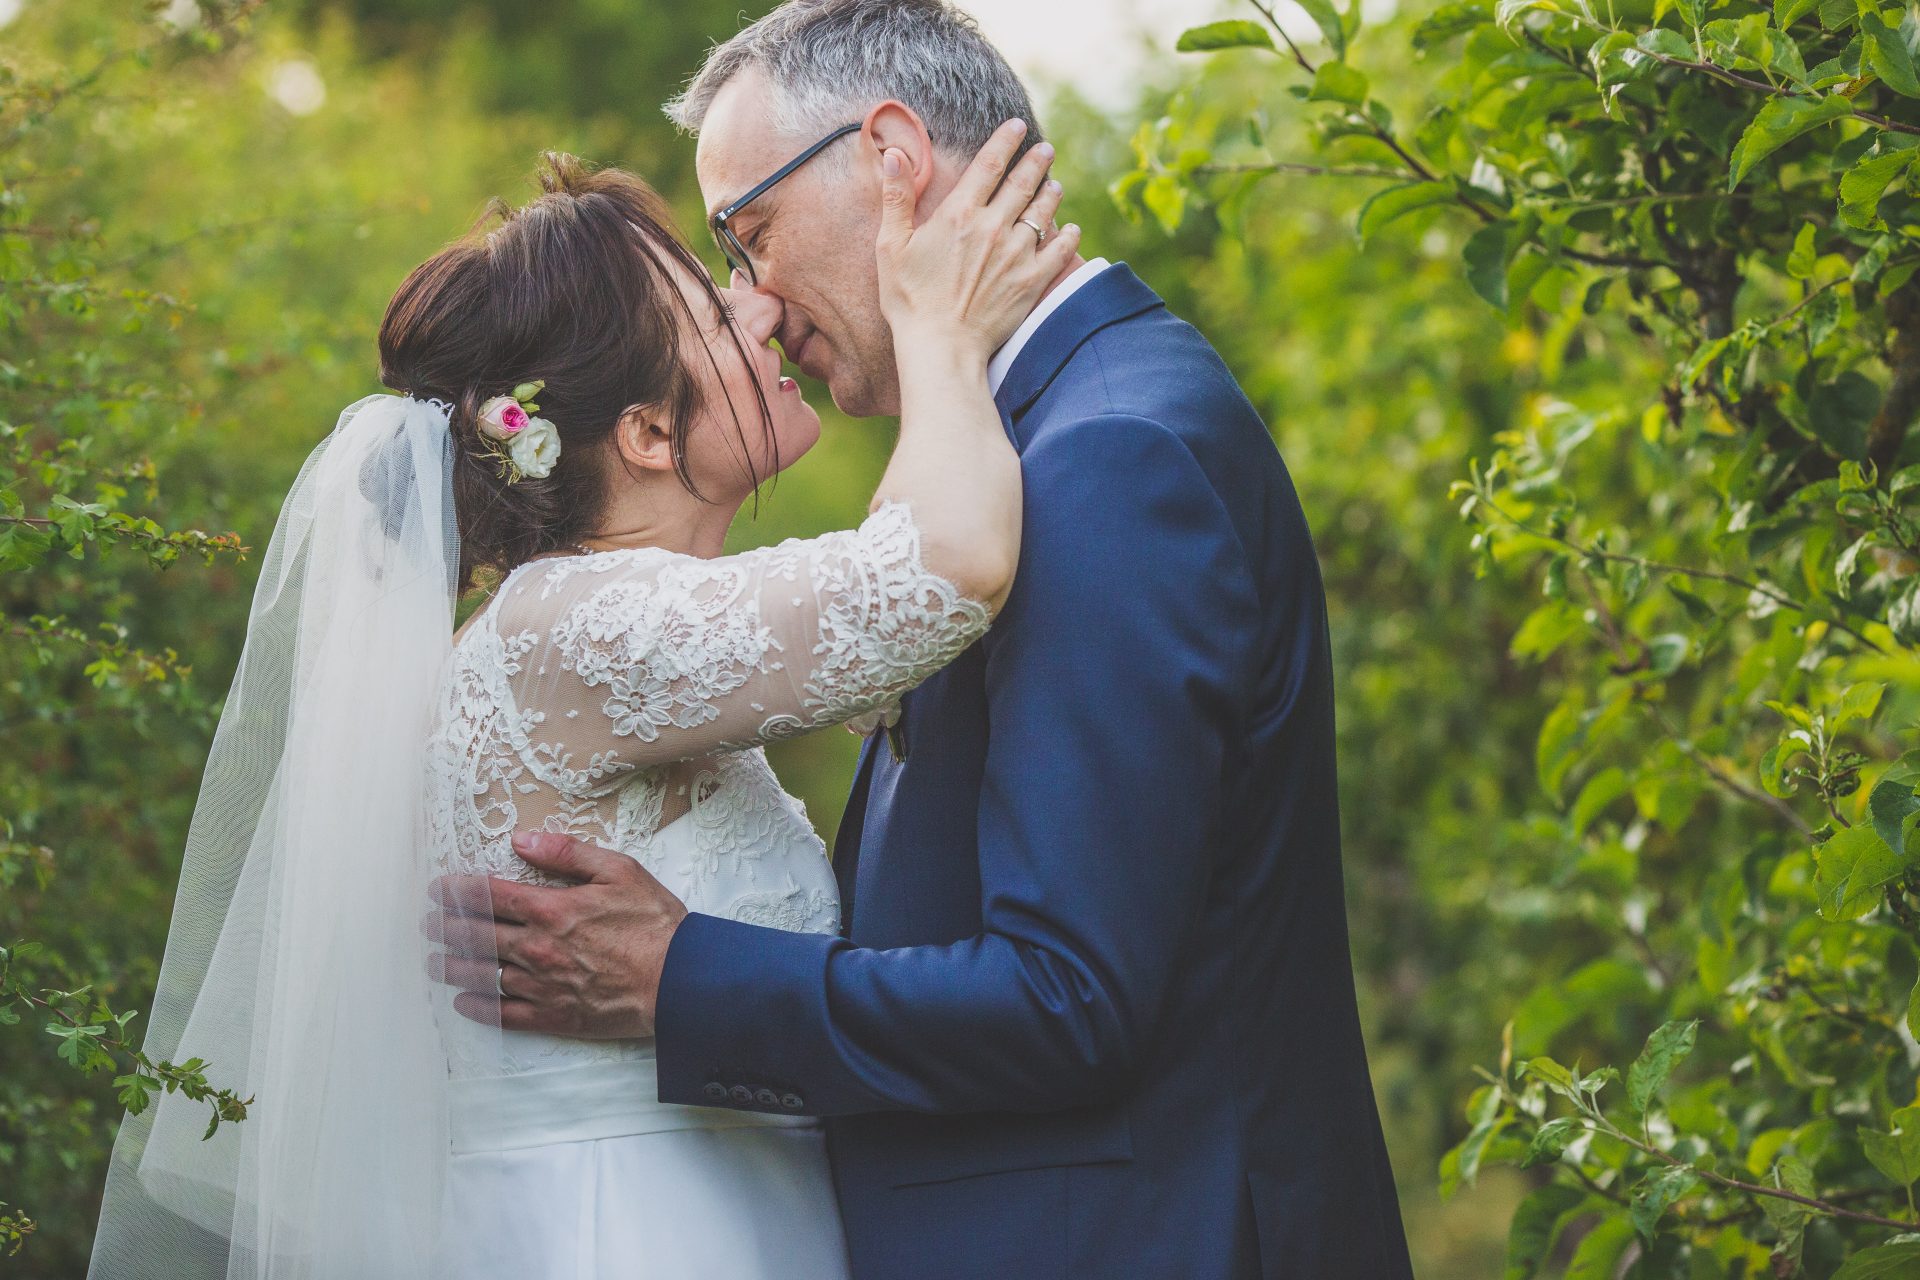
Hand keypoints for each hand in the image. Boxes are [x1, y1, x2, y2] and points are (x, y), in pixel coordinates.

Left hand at [423, 831, 687, 1038]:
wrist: (679, 980)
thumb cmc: (655, 923)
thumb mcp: (620, 870)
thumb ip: (568, 853)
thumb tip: (522, 840)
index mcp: (551, 908)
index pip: (489, 896)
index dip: (458, 891)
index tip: (438, 889)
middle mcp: (537, 947)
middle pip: (477, 936)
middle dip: (447, 927)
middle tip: (428, 924)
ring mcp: (542, 985)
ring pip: (482, 976)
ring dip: (453, 967)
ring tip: (434, 962)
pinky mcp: (553, 1016)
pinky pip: (504, 1014)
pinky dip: (479, 1008)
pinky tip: (464, 1002)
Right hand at [875, 118, 1080, 364]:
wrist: (941, 346)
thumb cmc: (909, 300)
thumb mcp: (891, 246)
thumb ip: (896, 198)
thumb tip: (895, 155)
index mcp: (960, 213)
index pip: (990, 164)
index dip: (1006, 141)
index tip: (1017, 126)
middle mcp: (994, 227)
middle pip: (1023, 182)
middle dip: (1037, 161)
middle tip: (1046, 149)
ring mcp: (1017, 254)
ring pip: (1044, 212)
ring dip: (1051, 193)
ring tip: (1055, 184)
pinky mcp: (1032, 281)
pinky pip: (1059, 251)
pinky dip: (1068, 236)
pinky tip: (1071, 229)